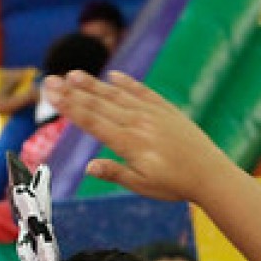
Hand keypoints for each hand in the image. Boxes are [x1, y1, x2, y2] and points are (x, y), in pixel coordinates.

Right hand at [53, 72, 226, 204]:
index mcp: (129, 143)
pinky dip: (127, 83)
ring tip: (73, 74)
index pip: (92, 121)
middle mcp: (138, 123)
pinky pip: (143, 92)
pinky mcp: (167, 110)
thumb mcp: (142, 185)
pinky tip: (113, 76)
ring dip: (94, 84)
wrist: (211, 174)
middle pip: (99, 104)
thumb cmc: (176, 185)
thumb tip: (88, 168)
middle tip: (49, 81)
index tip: (51, 95)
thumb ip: (115, 173)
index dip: (69, 107)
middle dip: (72, 92)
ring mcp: (153, 114)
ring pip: (117, 95)